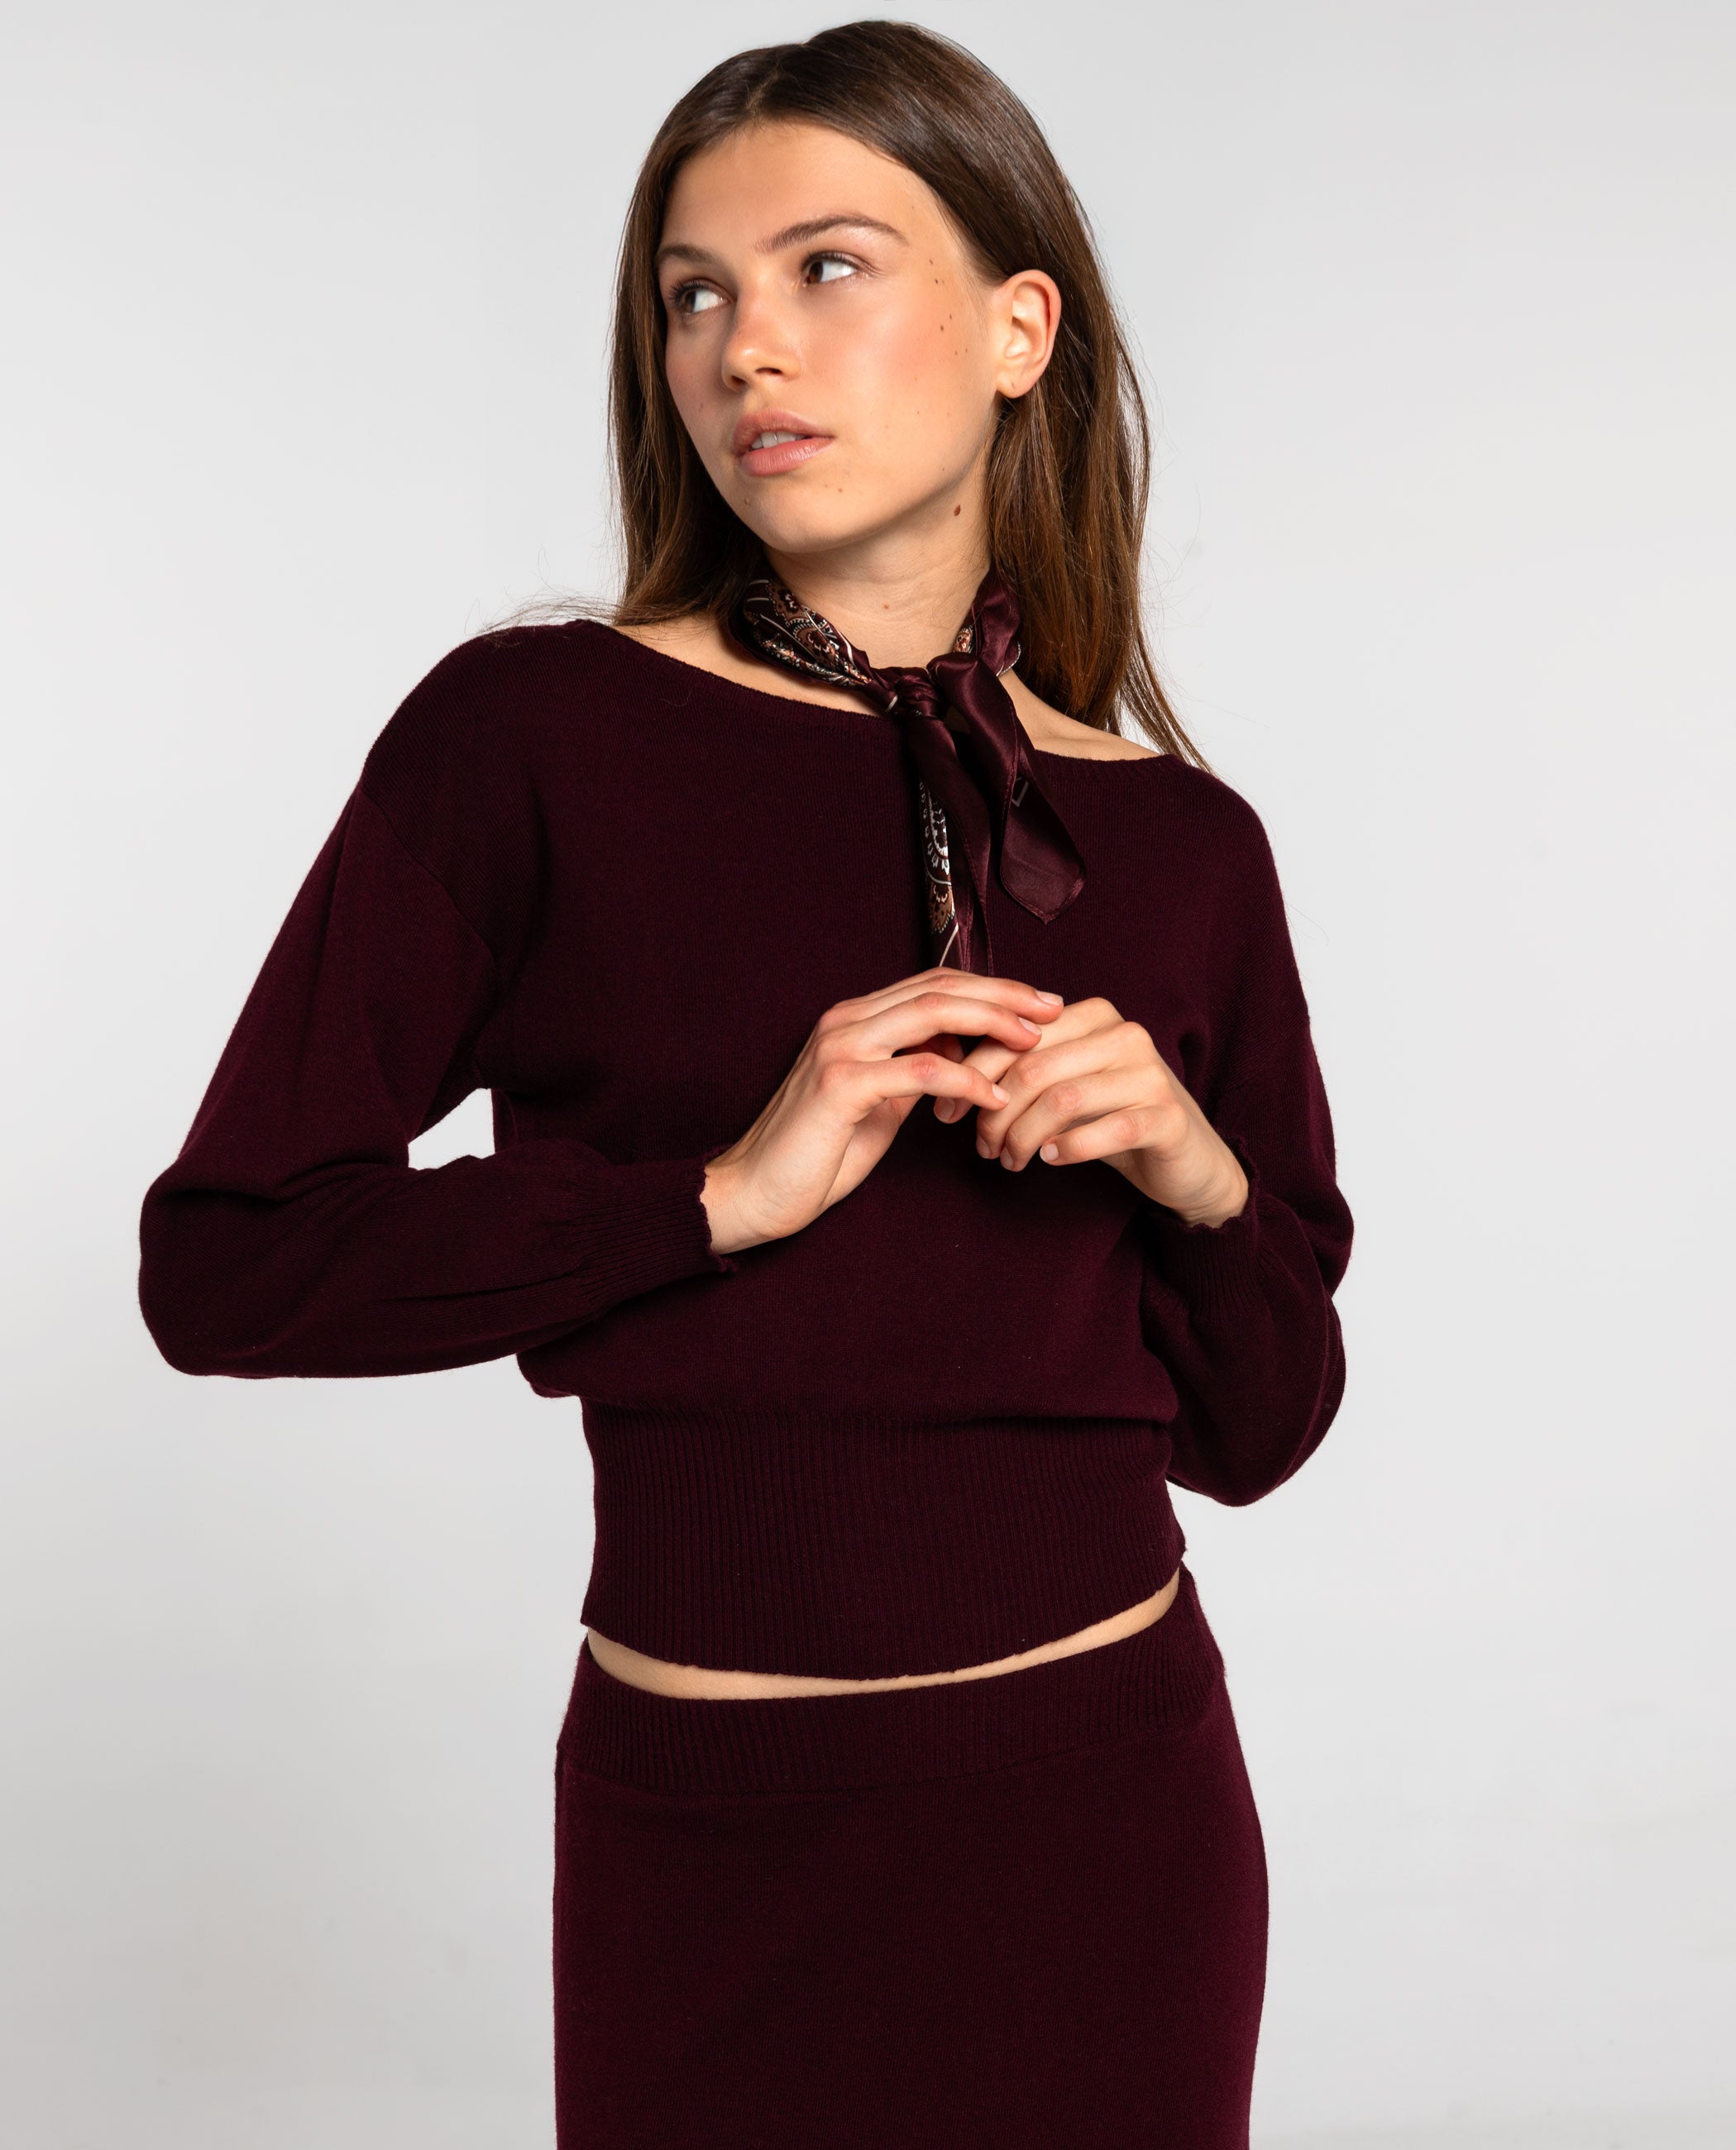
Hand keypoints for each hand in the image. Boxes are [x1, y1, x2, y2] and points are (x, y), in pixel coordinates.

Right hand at [701, 967, 1065, 1253]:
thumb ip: (912, 1072)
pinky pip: (918, 1070)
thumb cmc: (816, 1153)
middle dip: (1004, 994)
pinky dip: (964, 1079)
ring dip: (991, 1022)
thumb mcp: (877, 1105)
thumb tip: (959, 1054)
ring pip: (932, 1014)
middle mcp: (846, 1021)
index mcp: (855, 1019)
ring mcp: (840, 1048)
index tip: (1039, 1004)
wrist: (755, 1191)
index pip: (934, 984)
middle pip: (940, 988)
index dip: (991, 988)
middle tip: (1054, 1008)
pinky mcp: (841, 1085)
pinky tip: (996, 1098)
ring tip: (1034, 1041)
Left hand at [943, 995, 1249, 1227]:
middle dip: (993, 1114)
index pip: (1015, 1036)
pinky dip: (1070, 1148)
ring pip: (1063, 1100)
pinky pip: (1107, 1130)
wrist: (1187, 1159)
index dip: (972, 1075)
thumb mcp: (1064, 1086)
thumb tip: (951, 1075)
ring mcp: (1150, 1073)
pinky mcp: (1168, 1116)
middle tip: (981, 1148)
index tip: (946, 1112)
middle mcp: (1125, 1034)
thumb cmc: (1111, 1118)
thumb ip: (1021, 1070)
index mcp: (1093, 1016)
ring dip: (1024, 1137)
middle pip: (1034, 1069)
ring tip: (1010, 1161)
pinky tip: (1051, 1160)